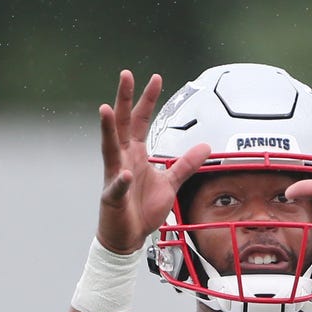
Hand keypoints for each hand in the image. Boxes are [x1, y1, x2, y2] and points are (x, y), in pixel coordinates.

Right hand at [96, 71, 210, 253]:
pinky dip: (119, 181)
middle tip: (125, 74)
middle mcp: (122, 159)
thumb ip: (185, 165)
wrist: (128, 236)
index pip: (140, 120)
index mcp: (135, 153)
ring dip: (108, 129)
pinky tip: (124, 173)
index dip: (148, 100)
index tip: (156, 78)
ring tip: (106, 109)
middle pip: (121, 123)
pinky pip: (116, 187)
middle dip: (123, 99)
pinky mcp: (112, 197)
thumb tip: (206, 147)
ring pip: (109, 148)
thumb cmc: (143, 208)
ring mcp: (114, 176)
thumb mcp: (170, 183)